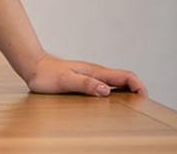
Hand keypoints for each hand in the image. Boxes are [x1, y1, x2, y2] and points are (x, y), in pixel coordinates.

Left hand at [23, 51, 147, 96]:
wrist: (32, 66)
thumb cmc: (46, 74)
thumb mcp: (65, 81)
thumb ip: (85, 84)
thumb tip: (106, 91)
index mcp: (96, 72)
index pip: (125, 76)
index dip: (139, 86)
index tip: (145, 99)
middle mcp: (96, 73)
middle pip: (124, 80)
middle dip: (137, 92)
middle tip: (143, 108)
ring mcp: (91, 77)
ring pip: (116, 84)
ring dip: (127, 94)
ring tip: (131, 110)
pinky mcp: (85, 81)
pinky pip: (105, 88)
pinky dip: (114, 95)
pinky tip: (110, 106)